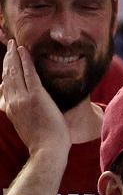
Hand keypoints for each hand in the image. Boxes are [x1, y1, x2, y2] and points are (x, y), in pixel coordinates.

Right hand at [0, 41, 67, 159]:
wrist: (47, 150)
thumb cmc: (39, 139)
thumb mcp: (21, 123)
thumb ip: (12, 109)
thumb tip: (5, 96)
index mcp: (9, 107)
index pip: (4, 83)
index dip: (5, 70)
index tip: (6, 59)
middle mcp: (12, 100)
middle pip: (7, 74)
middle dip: (8, 58)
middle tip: (9, 44)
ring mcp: (22, 98)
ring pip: (15, 72)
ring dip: (14, 56)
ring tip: (14, 44)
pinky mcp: (35, 97)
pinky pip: (29, 74)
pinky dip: (25, 61)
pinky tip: (23, 50)